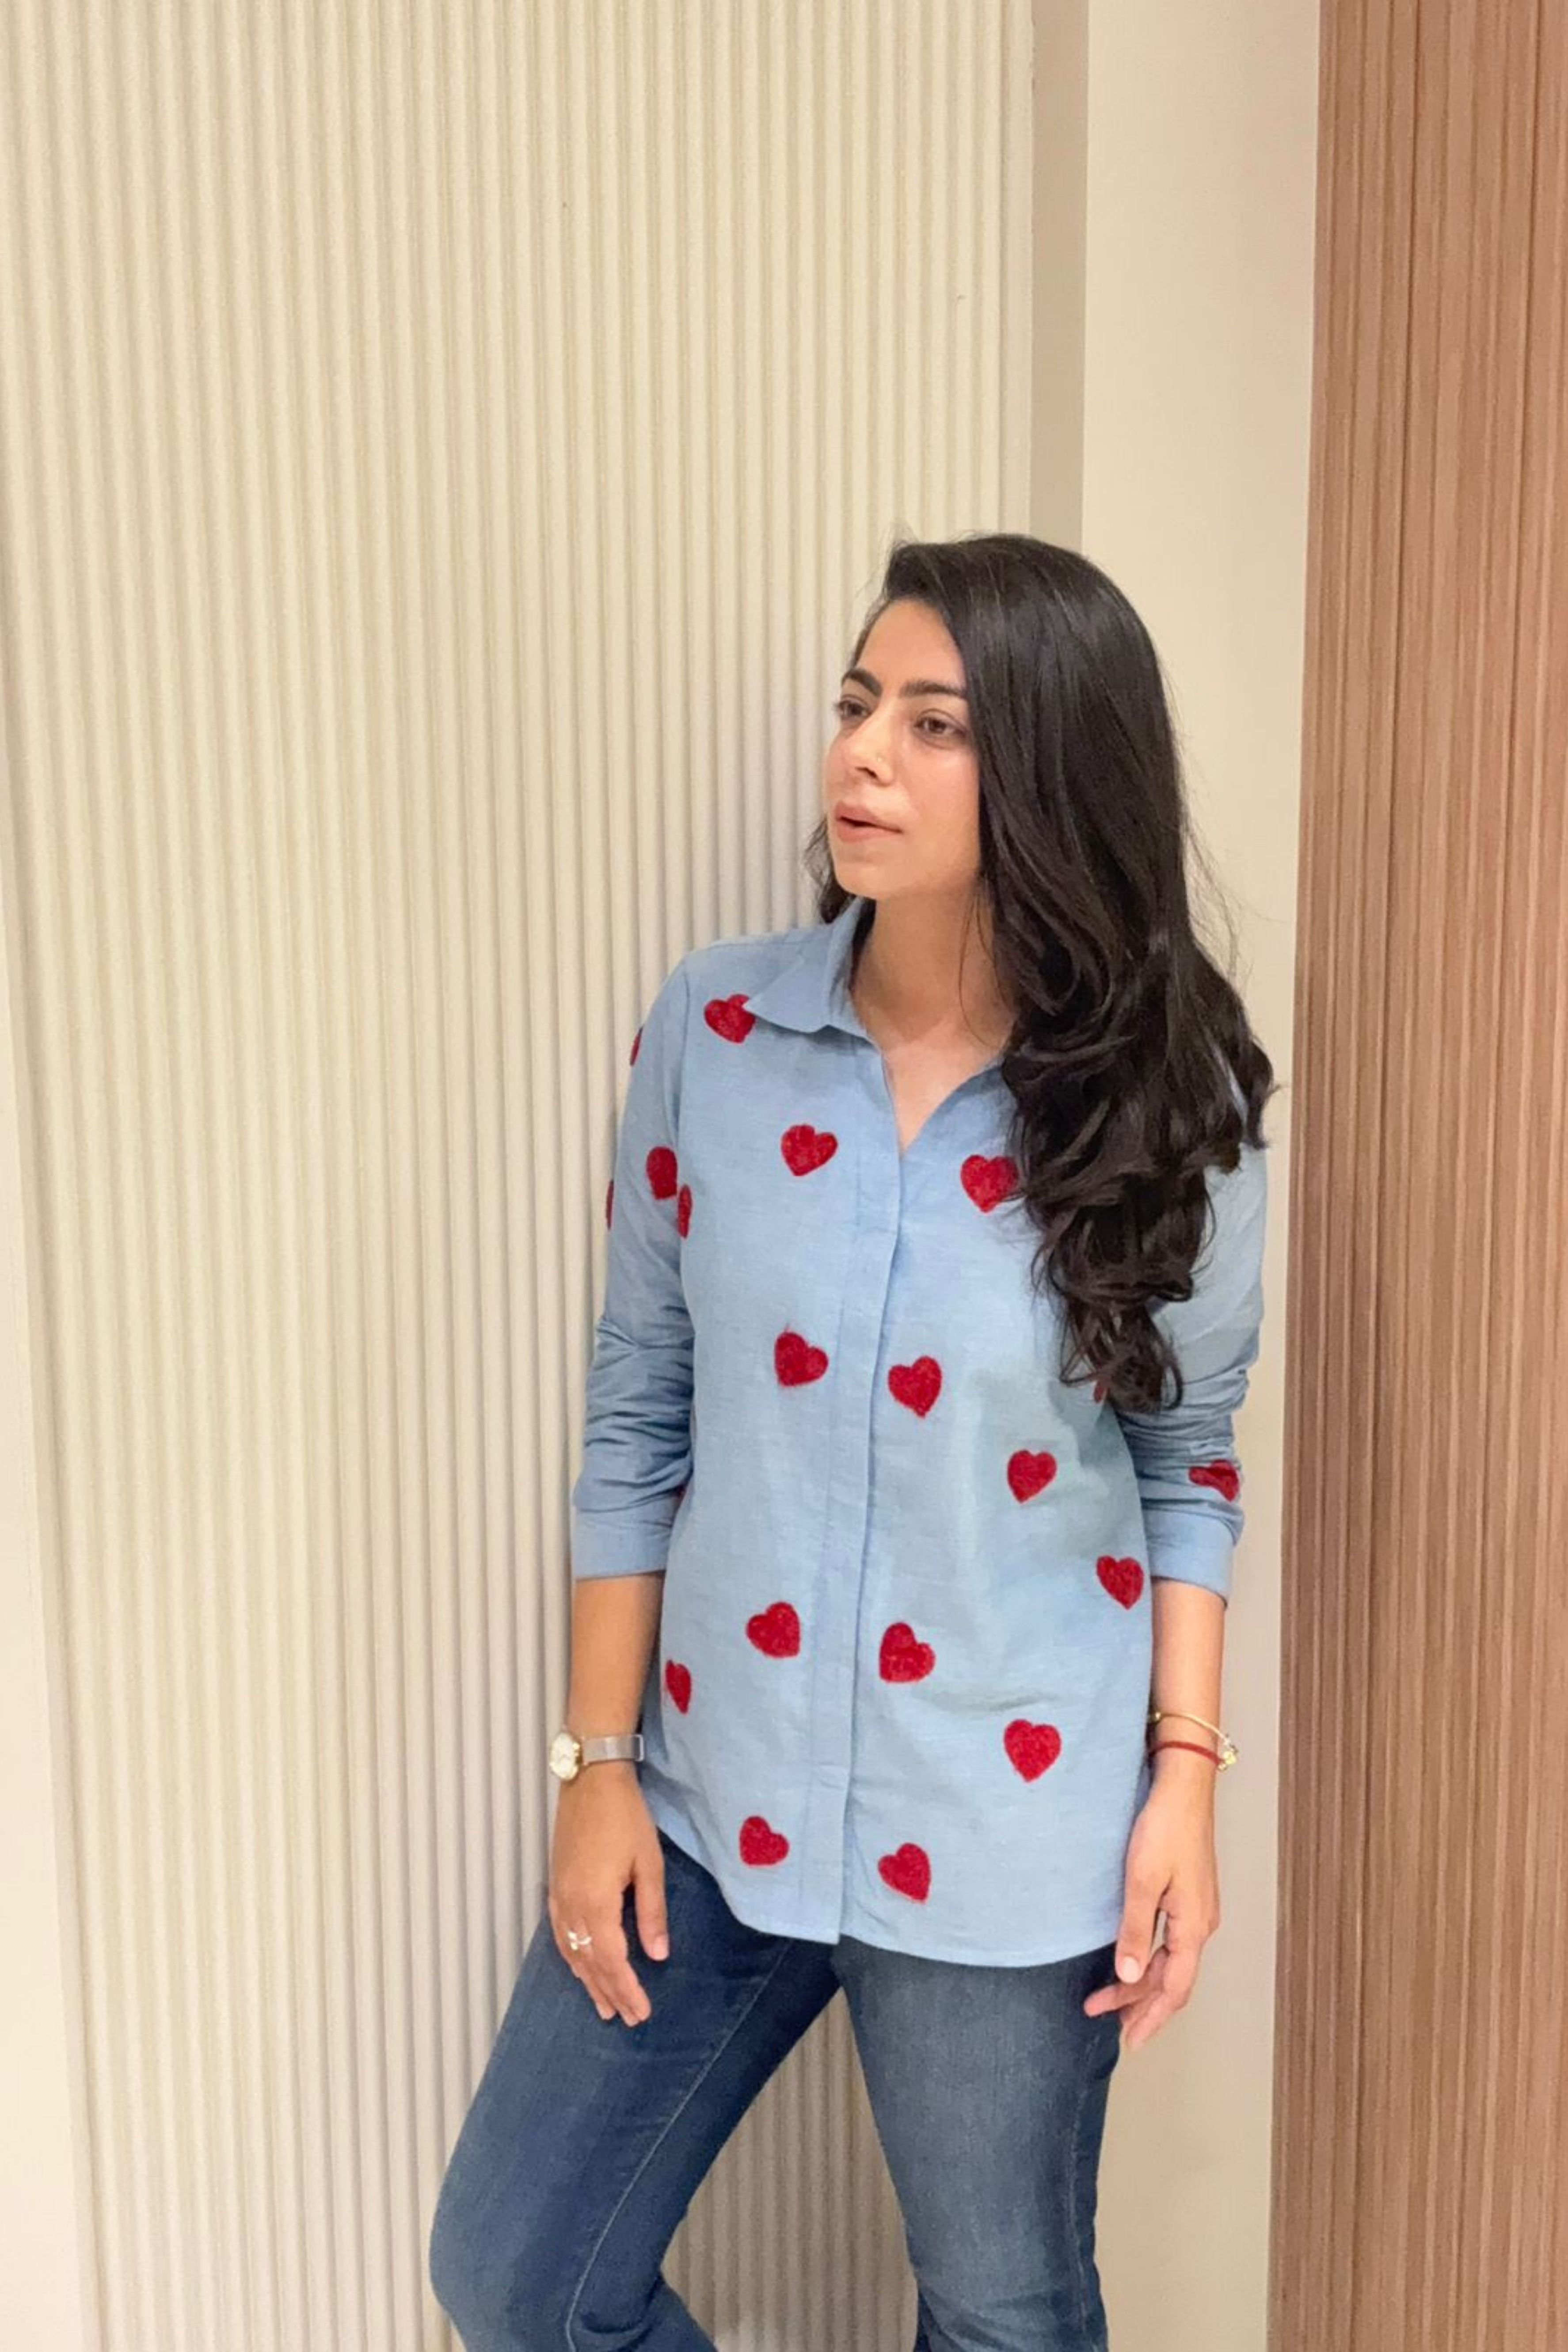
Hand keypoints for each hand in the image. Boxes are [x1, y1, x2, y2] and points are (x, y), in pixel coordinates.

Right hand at [548, 1768, 670, 2027]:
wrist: (591, 1780)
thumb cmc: (626, 1818)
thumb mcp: (649, 1863)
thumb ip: (652, 1911)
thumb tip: (657, 1954)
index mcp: (595, 1903)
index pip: (610, 1960)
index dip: (625, 1988)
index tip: (640, 2012)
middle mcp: (571, 1906)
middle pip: (589, 1961)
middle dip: (609, 1991)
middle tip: (627, 2018)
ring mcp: (559, 1896)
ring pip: (571, 1951)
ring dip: (587, 1980)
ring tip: (603, 2007)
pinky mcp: (556, 1885)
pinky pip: (560, 1933)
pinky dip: (570, 1956)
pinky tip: (578, 1966)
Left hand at [1082, 1772, 1219, 2050]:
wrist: (1183, 1789)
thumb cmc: (1165, 1828)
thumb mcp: (1142, 1881)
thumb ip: (1136, 1930)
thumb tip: (1128, 1975)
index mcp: (1193, 1927)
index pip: (1174, 1988)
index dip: (1152, 2017)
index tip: (1130, 2041)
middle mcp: (1200, 1924)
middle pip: (1172, 1980)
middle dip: (1140, 2005)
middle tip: (1108, 2024)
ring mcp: (1196, 1910)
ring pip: (1170, 1962)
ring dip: (1141, 1982)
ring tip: (1109, 1999)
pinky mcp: (1188, 1895)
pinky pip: (1170, 1942)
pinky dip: (1150, 1960)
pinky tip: (1132, 1962)